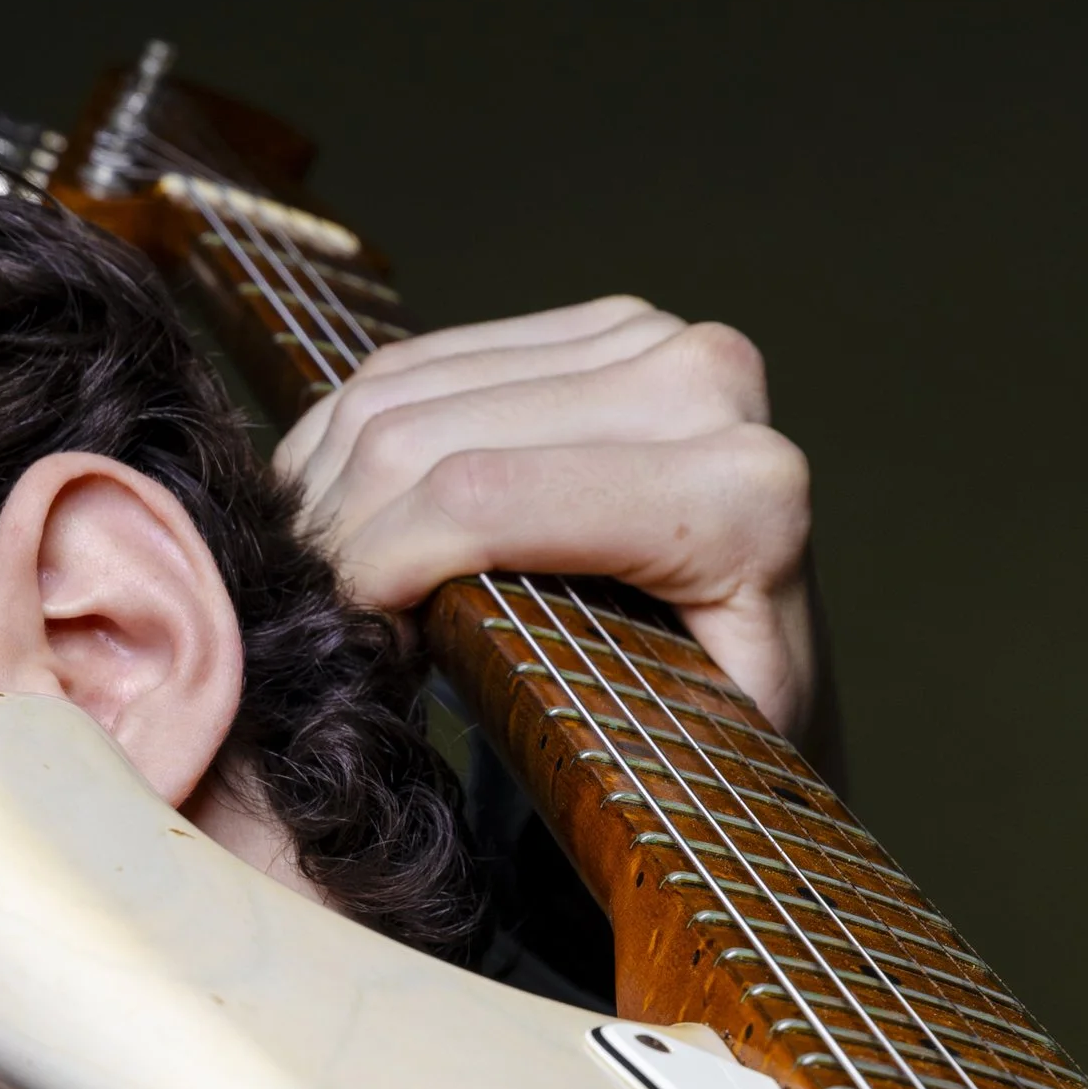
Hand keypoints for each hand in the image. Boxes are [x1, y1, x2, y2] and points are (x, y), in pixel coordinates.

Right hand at [275, 299, 826, 750]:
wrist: (766, 683)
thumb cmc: (718, 746)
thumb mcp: (649, 760)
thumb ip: (548, 700)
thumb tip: (376, 638)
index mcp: (740, 496)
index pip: (483, 498)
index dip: (377, 571)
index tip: (343, 649)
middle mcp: (707, 383)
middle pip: (429, 434)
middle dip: (344, 538)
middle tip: (321, 629)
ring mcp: (652, 339)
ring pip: (401, 390)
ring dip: (328, 493)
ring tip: (331, 588)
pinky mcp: (599, 328)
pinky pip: (416, 362)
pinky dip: (343, 443)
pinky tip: (338, 524)